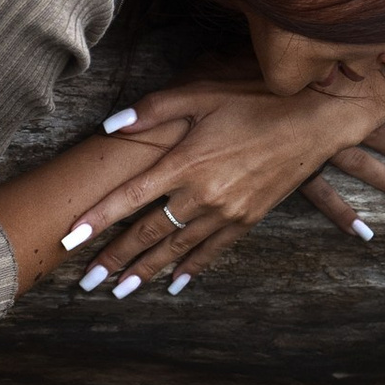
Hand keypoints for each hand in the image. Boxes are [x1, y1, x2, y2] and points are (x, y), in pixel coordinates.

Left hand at [64, 71, 384, 293]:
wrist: (316, 119)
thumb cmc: (256, 98)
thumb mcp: (202, 92)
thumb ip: (153, 109)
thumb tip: (110, 126)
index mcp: (185, 163)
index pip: (129, 198)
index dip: (96, 220)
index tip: (68, 240)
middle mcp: (203, 195)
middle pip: (149, 235)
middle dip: (114, 260)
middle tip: (86, 282)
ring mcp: (227, 212)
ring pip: (178, 250)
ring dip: (146, 272)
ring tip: (119, 291)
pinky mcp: (248, 219)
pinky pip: (213, 252)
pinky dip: (191, 269)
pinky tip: (173, 284)